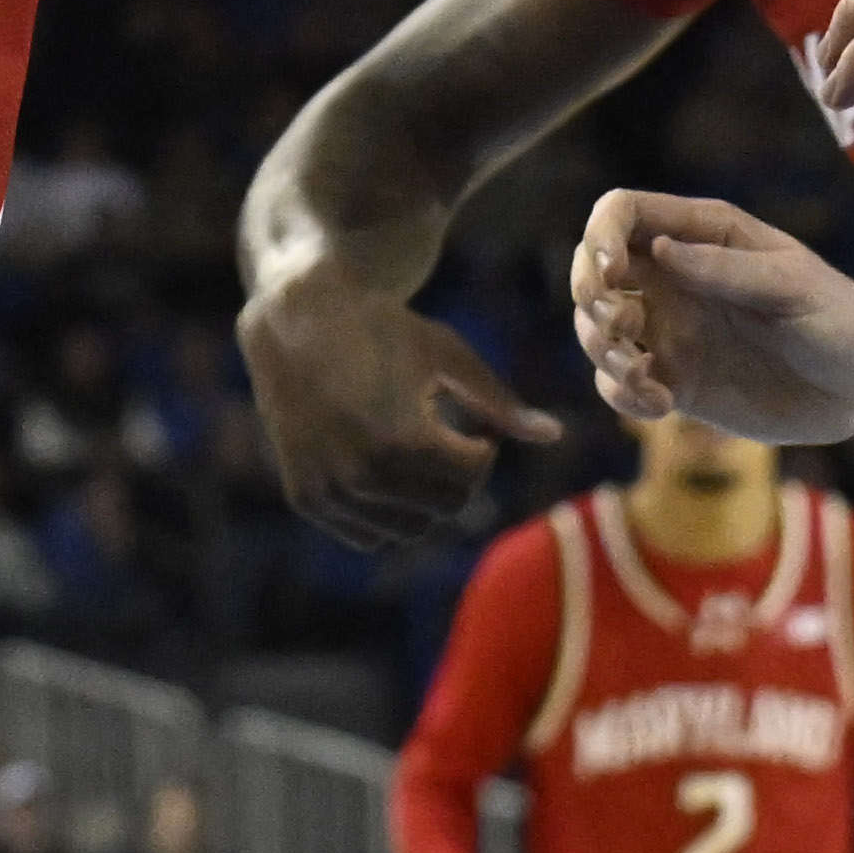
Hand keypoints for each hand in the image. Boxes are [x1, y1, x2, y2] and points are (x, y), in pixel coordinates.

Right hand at [234, 269, 564, 552]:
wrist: (297, 316)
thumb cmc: (384, 327)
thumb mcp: (447, 354)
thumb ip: (500, 402)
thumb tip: (556, 436)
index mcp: (401, 441)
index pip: (471, 477)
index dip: (482, 449)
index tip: (473, 423)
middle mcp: (361, 476)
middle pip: (444, 508)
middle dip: (458, 478)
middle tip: (449, 438)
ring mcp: (329, 491)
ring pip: (408, 531)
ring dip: (425, 501)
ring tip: (418, 450)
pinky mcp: (306, 498)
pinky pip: (368, 536)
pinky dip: (388, 515)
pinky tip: (386, 468)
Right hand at [569, 191, 853, 445]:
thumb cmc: (839, 317)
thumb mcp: (792, 286)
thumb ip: (728, 270)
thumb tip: (661, 252)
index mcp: (702, 235)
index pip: (623, 213)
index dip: (601, 236)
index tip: (613, 274)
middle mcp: (676, 278)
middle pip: (593, 269)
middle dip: (590, 297)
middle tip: (624, 328)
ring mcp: (673, 330)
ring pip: (597, 329)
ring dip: (601, 350)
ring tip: (644, 376)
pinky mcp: (676, 381)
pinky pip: (619, 383)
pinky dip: (621, 394)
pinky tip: (661, 405)